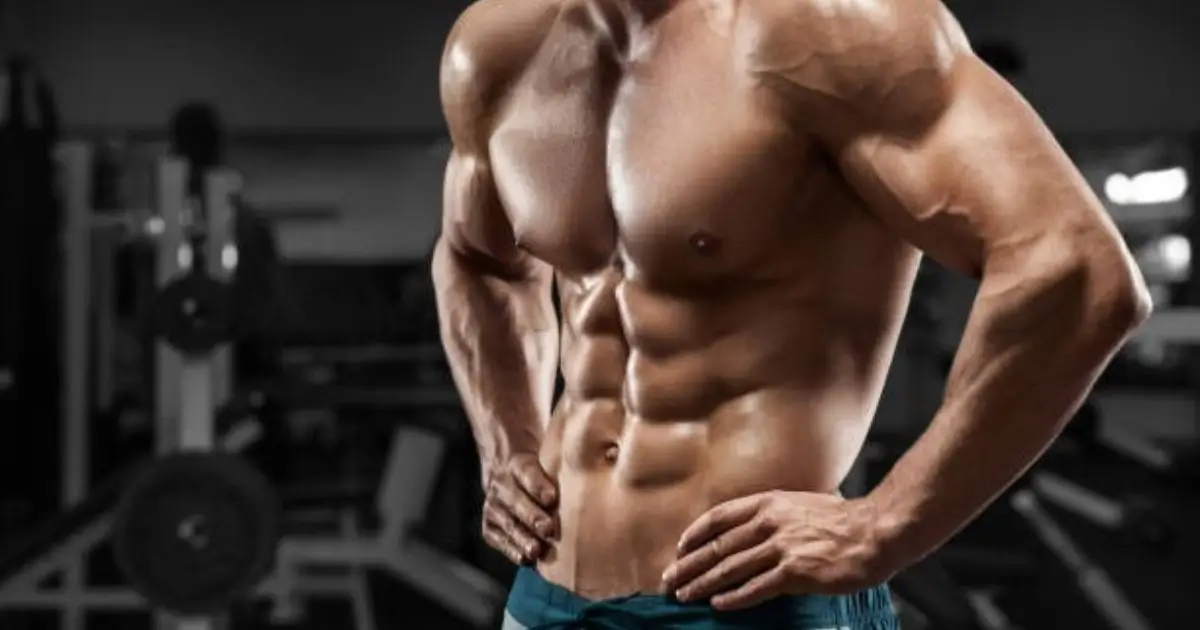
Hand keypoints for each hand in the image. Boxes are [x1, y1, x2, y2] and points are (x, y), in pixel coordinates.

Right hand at [482, 452, 559, 565]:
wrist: (505, 467)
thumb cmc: (539, 464)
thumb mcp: (547, 452)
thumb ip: (565, 456)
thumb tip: (597, 452)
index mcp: (518, 462)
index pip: (527, 472)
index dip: (538, 486)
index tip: (552, 498)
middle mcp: (501, 483)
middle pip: (515, 500)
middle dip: (531, 516)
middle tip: (548, 529)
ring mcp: (493, 505)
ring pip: (506, 522)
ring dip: (521, 537)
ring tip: (536, 550)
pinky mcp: (489, 524)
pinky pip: (497, 538)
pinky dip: (510, 549)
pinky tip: (525, 559)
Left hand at [661, 491, 889, 609]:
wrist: (875, 532)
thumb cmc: (843, 520)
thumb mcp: (801, 503)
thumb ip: (774, 513)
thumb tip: (752, 525)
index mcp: (768, 503)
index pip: (719, 517)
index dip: (695, 534)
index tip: (680, 549)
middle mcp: (769, 523)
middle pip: (717, 546)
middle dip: (689, 565)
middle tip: (670, 580)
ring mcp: (781, 548)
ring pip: (730, 568)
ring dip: (703, 584)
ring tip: (685, 596)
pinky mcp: (795, 573)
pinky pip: (756, 588)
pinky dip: (734, 598)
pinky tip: (718, 605)